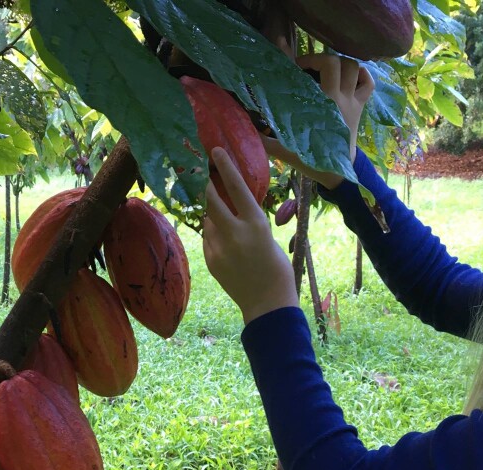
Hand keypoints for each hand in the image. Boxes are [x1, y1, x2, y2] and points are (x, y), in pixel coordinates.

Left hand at [203, 147, 297, 324]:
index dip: (225, 166)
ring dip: (212, 216)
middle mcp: (234, 233)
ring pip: (207, 221)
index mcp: (255, 224)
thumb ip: (248, 222)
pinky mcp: (210, 260)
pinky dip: (213, 236)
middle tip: (205, 178)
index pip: (236, 187)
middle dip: (207, 188)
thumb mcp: (267, 237)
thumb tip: (228, 209)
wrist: (267, 304)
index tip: (215, 151)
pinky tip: (227, 247)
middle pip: (211, 201)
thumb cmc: (276, 268)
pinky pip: (207, 239)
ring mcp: (219, 248)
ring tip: (227, 225)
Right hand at [263, 54, 374, 188]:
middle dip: (319, 59)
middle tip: (306, 68)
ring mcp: (353, 101)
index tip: (292, 66)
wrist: (338, 172)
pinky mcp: (361, 107)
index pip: (322, 67)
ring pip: (354, 67)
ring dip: (339, 63)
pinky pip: (368, 82)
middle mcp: (341, 97)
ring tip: (324, 71)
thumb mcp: (285, 149)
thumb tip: (243, 122)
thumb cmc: (311, 160)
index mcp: (325, 103)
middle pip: (336, 61)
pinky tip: (348, 75)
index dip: (305, 60)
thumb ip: (265, 137)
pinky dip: (361, 74)